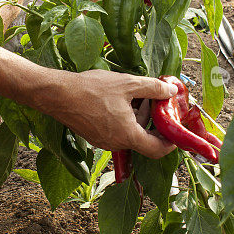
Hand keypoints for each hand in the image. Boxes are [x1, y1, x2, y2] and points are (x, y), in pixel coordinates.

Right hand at [46, 70, 177, 158]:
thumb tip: (172, 91)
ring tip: (138, 95)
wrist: (58, 94)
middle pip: (143, 139)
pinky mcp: (94, 136)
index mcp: (127, 135)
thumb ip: (153, 88)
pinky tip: (121, 100)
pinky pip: (116, 131)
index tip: (175, 131)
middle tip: (157, 102)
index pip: (157, 150)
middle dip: (153, 122)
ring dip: (138, 118)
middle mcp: (116, 144)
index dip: (170, 143)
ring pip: (129, 134)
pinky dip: (124, 119)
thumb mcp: (128, 84)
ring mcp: (103, 142)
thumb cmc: (92, 89)